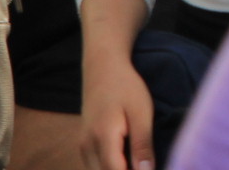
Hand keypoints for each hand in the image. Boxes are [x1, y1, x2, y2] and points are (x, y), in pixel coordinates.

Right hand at [80, 53, 156, 169]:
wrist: (102, 69)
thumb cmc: (126, 87)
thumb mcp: (141, 113)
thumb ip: (142, 145)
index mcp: (103, 138)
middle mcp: (87, 147)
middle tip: (146, 165)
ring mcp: (83, 147)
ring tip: (140, 163)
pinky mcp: (84, 145)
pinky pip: (95, 167)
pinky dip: (110, 168)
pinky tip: (128, 162)